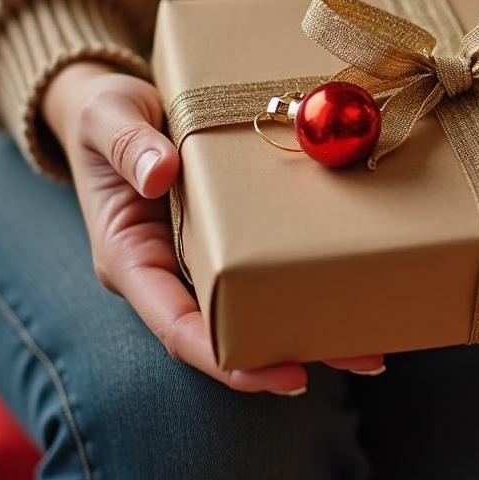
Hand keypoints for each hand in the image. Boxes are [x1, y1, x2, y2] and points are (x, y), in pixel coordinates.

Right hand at [42, 61, 385, 395]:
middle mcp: (169, 273)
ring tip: (374, 348)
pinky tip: (357, 292)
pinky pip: (268, 270)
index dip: (227, 359)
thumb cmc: (103, 113)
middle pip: (228, 333)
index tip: (280, 375)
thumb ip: (127, 143)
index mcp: (130, 259)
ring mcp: (202, 260)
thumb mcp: (106, 115)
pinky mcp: (231, 238)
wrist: (114, 103)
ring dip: (312, 331)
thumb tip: (159, 172)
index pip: (177, 327)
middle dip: (289, 356)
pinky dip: (308, 285)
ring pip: (256, 310)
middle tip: (362, 360)